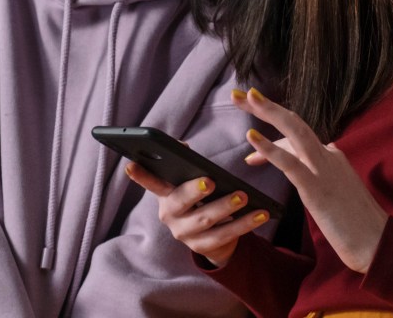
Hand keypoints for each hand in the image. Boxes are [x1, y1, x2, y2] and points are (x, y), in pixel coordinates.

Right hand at [124, 162, 270, 267]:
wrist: (212, 237)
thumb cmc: (201, 199)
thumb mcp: (192, 182)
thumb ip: (187, 164)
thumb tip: (182, 144)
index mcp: (166, 195)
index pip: (151, 183)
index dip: (141, 176)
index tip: (131, 165)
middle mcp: (170, 215)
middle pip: (181, 203)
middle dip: (194, 191)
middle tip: (211, 181)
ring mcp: (184, 234)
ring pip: (205, 221)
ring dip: (225, 208)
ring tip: (244, 197)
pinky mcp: (202, 248)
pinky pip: (225, 235)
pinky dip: (245, 224)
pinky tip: (261, 214)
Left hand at [234, 88, 388, 273]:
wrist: (376, 242)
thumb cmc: (356, 224)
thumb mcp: (335, 193)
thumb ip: (320, 178)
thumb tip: (301, 173)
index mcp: (333, 157)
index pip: (298, 139)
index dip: (272, 138)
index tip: (251, 138)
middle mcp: (329, 155)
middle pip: (294, 123)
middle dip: (267, 107)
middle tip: (240, 94)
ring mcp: (323, 169)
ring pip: (295, 132)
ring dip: (269, 112)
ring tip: (245, 97)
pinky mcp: (316, 188)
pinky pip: (290, 163)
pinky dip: (270, 148)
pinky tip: (251, 137)